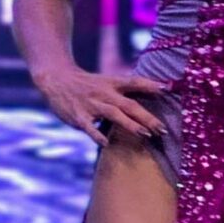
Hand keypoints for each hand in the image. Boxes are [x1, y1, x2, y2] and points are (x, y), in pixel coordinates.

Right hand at [32, 63, 165, 146]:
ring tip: (145, 134)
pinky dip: (97, 134)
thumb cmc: (85, 84)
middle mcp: (104, 93)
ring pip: (113, 114)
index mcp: (111, 84)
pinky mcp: (78, 116)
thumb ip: (125, 90)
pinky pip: (88, 127)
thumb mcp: (105, 82)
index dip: (150, 84)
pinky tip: (105, 144)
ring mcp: (91, 105)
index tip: (168, 88)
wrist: (55, 78)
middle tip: (162, 129)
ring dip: (130, 124)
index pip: (134, 82)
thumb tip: (153, 94)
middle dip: (146, 117)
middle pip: (129, 104)